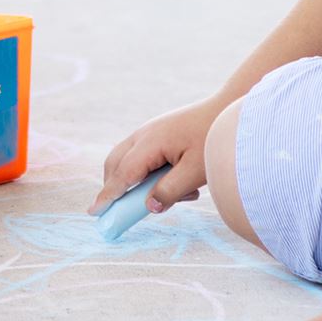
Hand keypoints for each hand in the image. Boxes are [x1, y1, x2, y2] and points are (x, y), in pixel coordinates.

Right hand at [89, 98, 221, 216]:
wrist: (227, 108)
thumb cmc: (214, 140)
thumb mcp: (196, 171)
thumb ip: (171, 191)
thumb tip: (148, 207)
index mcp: (150, 143)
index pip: (122, 174)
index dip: (108, 195)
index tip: (94, 212)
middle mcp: (144, 134)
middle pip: (115, 163)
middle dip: (113, 187)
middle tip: (118, 210)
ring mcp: (150, 131)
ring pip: (127, 158)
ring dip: (134, 180)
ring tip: (164, 194)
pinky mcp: (158, 132)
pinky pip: (141, 154)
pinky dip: (147, 171)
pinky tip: (176, 180)